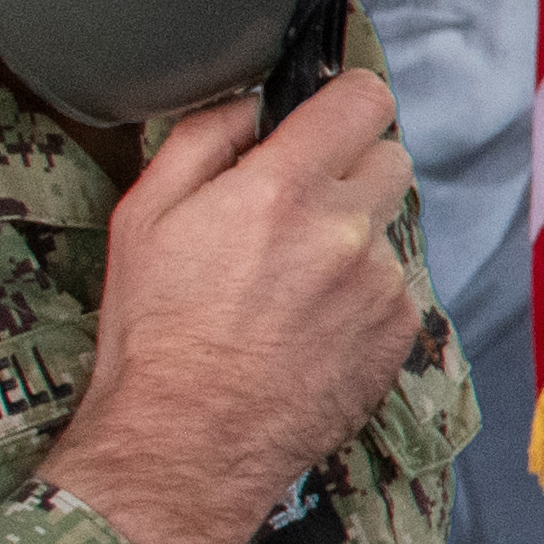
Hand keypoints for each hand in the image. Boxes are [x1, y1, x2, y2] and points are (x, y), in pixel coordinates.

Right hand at [38, 72, 420, 543]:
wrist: (187, 442)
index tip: (329, 116)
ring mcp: (381, 285)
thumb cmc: (155, 332)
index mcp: (283, 188)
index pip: (364, 100)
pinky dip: (362, 296)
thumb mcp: (143, 215)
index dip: (346, 101)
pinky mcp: (400, 334)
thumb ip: (202, 139)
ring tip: (290, 284)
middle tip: (298, 206)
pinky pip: (395, 288)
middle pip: (390, 158)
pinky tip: (310, 325)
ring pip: (388, 228)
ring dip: (353, 239)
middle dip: (350, 169)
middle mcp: (347, 230)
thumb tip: (250, 104)